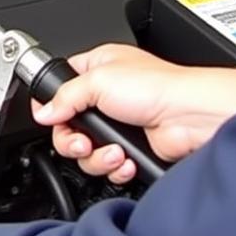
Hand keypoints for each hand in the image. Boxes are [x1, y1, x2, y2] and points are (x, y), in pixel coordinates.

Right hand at [32, 44, 235, 183]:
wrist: (191, 117)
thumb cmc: (158, 86)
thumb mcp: (98, 79)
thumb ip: (64, 95)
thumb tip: (44, 111)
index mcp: (98, 68)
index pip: (60, 86)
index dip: (53, 104)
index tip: (52, 116)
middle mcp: (106, 95)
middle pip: (68, 125)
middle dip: (72, 139)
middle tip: (82, 142)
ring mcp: (118, 123)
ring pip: (86, 150)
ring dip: (96, 156)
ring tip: (113, 151)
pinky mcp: (130, 148)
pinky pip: (107, 164)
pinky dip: (114, 167)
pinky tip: (126, 159)